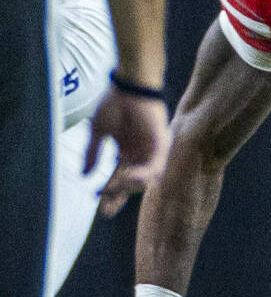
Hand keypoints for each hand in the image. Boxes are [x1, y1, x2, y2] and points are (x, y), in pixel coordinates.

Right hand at [86, 87, 170, 216]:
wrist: (127, 86)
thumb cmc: (114, 104)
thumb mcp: (99, 133)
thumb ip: (93, 154)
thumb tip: (84, 175)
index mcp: (127, 152)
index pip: (119, 178)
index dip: (111, 194)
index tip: (100, 207)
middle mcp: (140, 154)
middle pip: (131, 183)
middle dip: (118, 197)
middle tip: (105, 210)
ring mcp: (151, 150)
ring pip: (145, 179)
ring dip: (128, 187)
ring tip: (112, 190)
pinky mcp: (160, 144)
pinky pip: (155, 166)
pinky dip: (143, 175)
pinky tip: (129, 178)